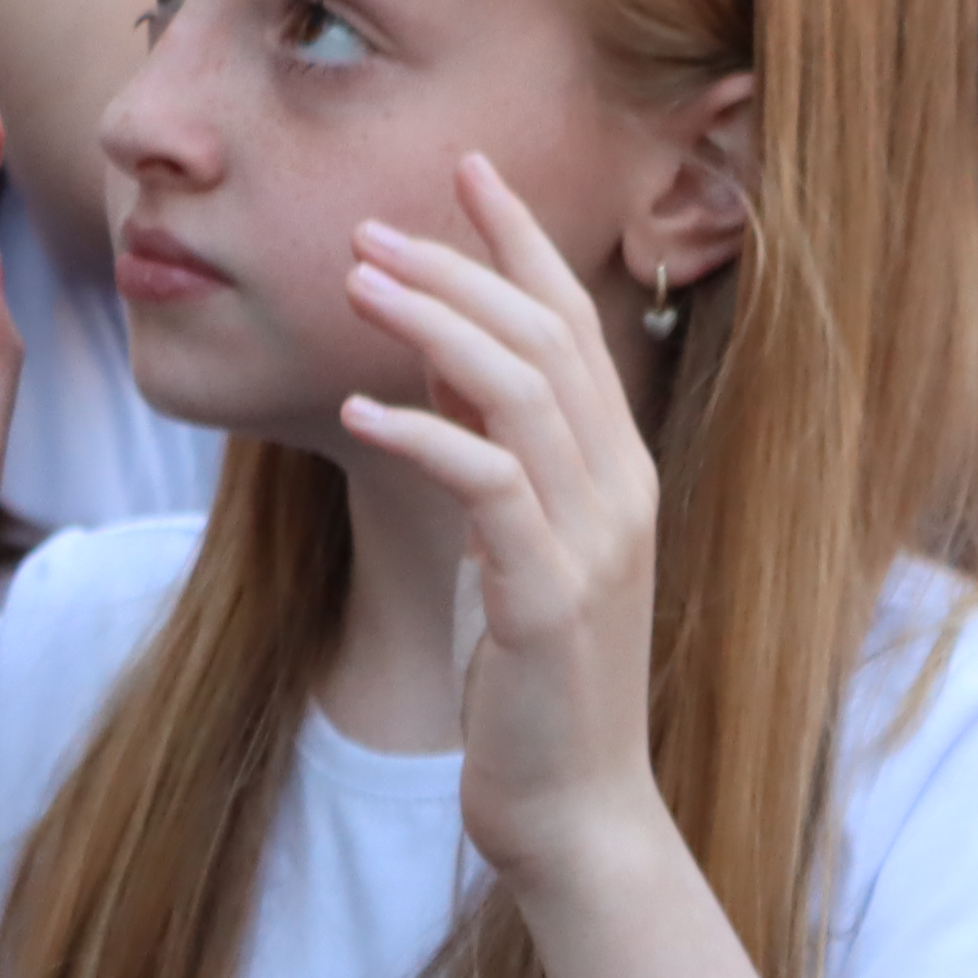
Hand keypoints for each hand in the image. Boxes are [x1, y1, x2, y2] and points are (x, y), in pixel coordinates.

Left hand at [334, 155, 686, 895]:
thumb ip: (500, 461)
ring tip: (355, 283)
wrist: (577, 806)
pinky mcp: (548, 596)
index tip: (469, 171)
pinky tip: (359, 408)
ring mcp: (594, 541)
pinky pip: (488, 488)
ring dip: (436, 325)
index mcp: (622, 471)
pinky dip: (424, 435)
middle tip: (370, 227)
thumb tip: (446, 370)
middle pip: (550, 341)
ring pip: (525, 394)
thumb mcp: (516, 552)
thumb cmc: (535, 684)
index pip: (577, 326)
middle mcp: (623, 490)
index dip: (523, 243)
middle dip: (462, 267)